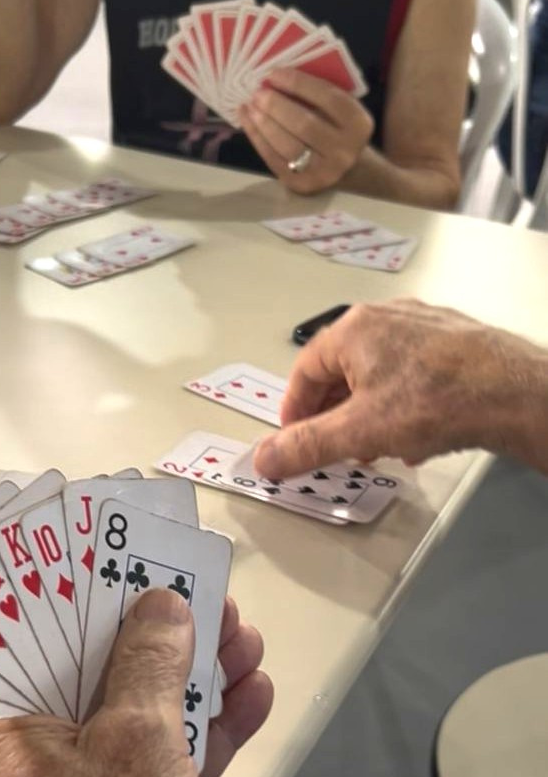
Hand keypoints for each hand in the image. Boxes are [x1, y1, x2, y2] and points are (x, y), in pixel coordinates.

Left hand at [0, 589, 271, 776]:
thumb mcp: (135, 738)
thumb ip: (149, 659)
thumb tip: (163, 603)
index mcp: (6, 728)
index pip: (40, 635)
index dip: (90, 590)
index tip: (137, 555)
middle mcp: (37, 755)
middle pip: (102, 669)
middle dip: (165, 634)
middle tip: (217, 599)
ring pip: (144, 714)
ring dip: (198, 678)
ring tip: (248, 641)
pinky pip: (169, 760)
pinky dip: (210, 730)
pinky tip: (254, 695)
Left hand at [239, 68, 373, 193]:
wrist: (351, 171)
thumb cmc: (340, 129)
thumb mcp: (341, 110)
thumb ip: (319, 95)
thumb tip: (277, 78)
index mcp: (358, 124)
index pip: (327, 98)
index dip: (299, 84)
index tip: (274, 73)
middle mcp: (344, 151)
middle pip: (304, 124)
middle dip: (277, 106)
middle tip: (258, 92)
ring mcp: (322, 172)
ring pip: (287, 145)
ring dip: (264, 123)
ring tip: (250, 105)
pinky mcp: (301, 184)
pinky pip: (274, 159)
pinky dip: (257, 138)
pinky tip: (247, 121)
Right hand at [254, 298, 547, 478]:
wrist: (511, 393)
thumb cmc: (436, 400)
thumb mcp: (358, 431)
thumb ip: (306, 446)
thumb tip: (265, 459)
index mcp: (354, 329)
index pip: (305, 370)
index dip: (295, 410)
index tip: (294, 441)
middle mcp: (386, 317)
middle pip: (341, 370)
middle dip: (332, 415)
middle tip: (331, 448)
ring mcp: (423, 326)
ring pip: (378, 373)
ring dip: (367, 413)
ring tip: (374, 447)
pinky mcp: (453, 342)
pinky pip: (411, 374)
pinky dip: (401, 405)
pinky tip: (414, 437)